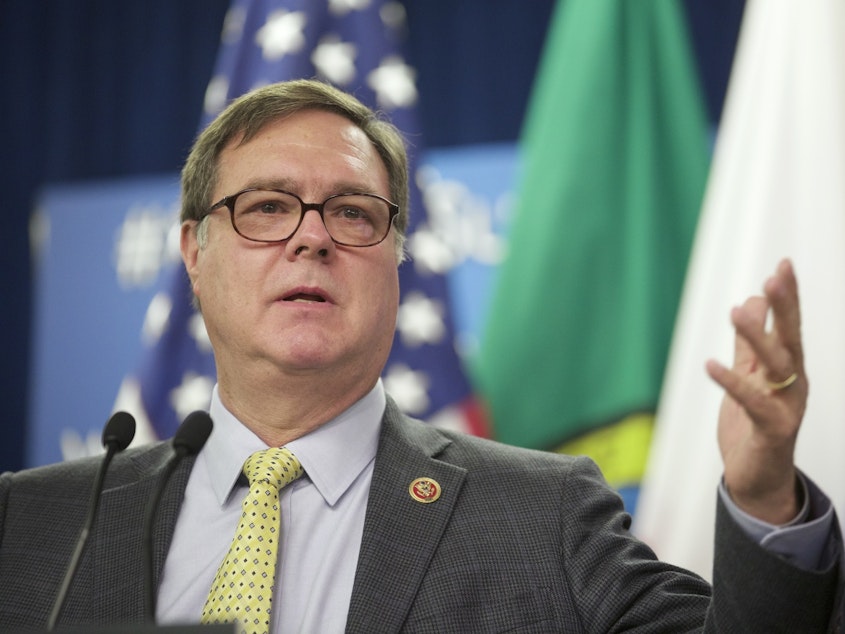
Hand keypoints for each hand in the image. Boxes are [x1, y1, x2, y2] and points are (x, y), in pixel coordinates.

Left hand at [706, 258, 806, 523]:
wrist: (758, 479)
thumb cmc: (754, 425)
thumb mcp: (750, 375)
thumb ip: (749, 343)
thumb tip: (750, 301)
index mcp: (789, 369)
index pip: (789, 326)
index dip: (787, 297)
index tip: (783, 265)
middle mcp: (793, 384)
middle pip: (791, 339)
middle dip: (785, 307)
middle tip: (775, 276)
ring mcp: (786, 406)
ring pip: (776, 367)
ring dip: (757, 338)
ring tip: (736, 312)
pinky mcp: (772, 430)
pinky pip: (753, 403)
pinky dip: (733, 383)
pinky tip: (711, 364)